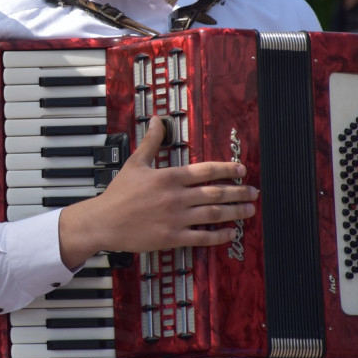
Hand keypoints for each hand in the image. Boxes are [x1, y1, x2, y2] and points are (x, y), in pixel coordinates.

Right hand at [59, 117, 257, 266]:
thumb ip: (151, 142)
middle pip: (216, 193)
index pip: (206, 170)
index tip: (242, 170)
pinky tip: (230, 232)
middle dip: (240, 192)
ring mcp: (176, 218)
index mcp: (168, 177)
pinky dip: (219, 235)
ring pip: (214, 214)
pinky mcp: (173, 237)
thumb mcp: (134, 163)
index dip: (228, 169)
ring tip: (248, 210)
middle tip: (253, 192)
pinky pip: (202, 237)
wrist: (103, 221)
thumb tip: (157, 120)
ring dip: (235, 212)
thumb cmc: (118, 193)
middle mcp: (176, 197)